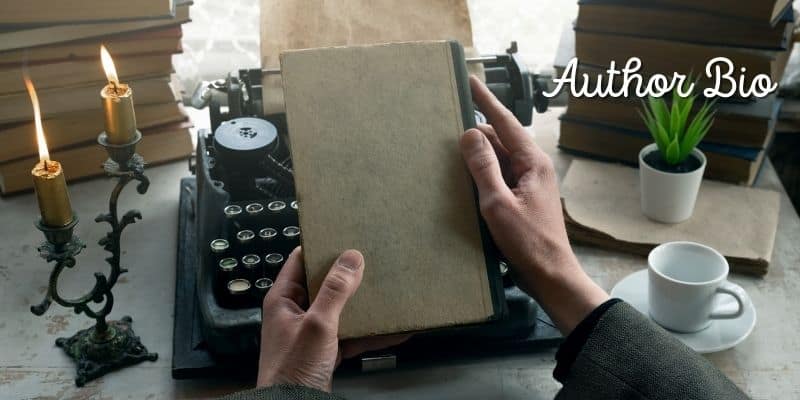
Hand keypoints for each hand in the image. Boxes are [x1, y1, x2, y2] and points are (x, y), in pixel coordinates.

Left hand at [257, 247, 407, 391]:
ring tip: (384, 290)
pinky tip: (391, 330)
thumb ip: (335, 291)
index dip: (321, 246)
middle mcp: (295, 311)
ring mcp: (310, 331)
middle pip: (323, 283)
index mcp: (283, 298)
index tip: (344, 235)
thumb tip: (351, 257)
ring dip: (360, 303)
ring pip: (339, 308)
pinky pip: (349, 334)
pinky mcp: (325, 349)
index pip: (300, 260)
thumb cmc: (294, 369)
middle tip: (371, 258)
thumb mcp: (318, 324)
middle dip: (347, 274)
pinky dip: (368, 332)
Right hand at [461, 76, 608, 333]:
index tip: (470, 80)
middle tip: (448, 125)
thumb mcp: (498, 204)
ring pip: (499, 159)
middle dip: (477, 132)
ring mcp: (530, 184)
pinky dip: (483, 174)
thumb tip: (470, 134)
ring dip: (478, 156)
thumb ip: (483, 167)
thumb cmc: (528, 242)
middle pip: (500, 139)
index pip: (505, 122)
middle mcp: (533, 168)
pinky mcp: (523, 199)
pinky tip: (465, 180)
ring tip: (450, 153)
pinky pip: (500, 177)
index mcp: (532, 163)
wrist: (552, 276)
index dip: (485, 101)